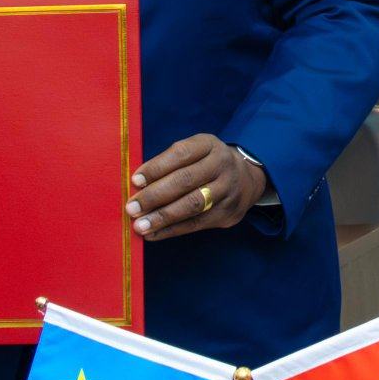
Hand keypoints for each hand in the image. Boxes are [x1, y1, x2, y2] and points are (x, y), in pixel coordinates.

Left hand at [127, 135, 266, 241]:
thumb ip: (169, 163)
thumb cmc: (206, 164)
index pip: (181, 154)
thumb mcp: (194, 151)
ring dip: (162, 217)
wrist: (246, 179)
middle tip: (132, 207)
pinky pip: (196, 224)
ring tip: (140, 225)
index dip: (157, 167)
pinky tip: (153, 234)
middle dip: (155, 195)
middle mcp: (222, 165)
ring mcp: (227, 190)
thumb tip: (137, 184)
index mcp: (209, 145)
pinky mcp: (227, 213)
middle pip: (186, 180)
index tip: (135, 180)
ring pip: (192, 205)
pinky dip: (172, 230)